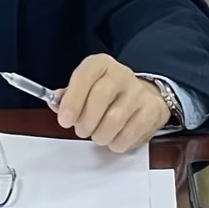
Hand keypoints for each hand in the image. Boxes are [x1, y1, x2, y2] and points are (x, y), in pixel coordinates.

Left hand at [52, 55, 169, 152]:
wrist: (143, 95)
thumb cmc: (106, 93)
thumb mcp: (85, 86)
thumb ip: (68, 95)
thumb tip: (56, 104)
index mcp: (101, 64)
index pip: (85, 77)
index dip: (72, 101)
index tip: (65, 120)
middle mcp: (121, 74)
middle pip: (100, 99)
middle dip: (86, 121)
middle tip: (81, 130)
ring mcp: (139, 92)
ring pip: (114, 120)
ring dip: (100, 135)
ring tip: (97, 134)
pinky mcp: (152, 111)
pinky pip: (129, 135)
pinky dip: (116, 143)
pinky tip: (114, 138)